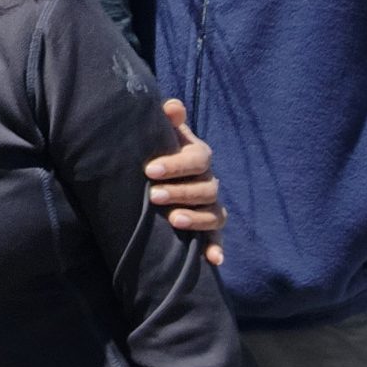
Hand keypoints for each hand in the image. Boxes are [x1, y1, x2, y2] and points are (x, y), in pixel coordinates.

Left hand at [144, 97, 226, 265]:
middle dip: (180, 192)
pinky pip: (217, 237)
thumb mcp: (163, 134)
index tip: (149, 171)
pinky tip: (213, 259)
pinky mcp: (210, 227)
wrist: (161, 173)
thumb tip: (171, 106)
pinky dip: (217, 248)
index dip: (175, 164)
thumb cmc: (159, 150)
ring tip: (174, 220)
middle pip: (206, 187)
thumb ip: (168, 121)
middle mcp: (209, 180)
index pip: (196, 158)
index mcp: (198, 156)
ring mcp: (211, 204)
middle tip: (154, 196)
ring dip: (196, 218)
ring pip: (214, 213)